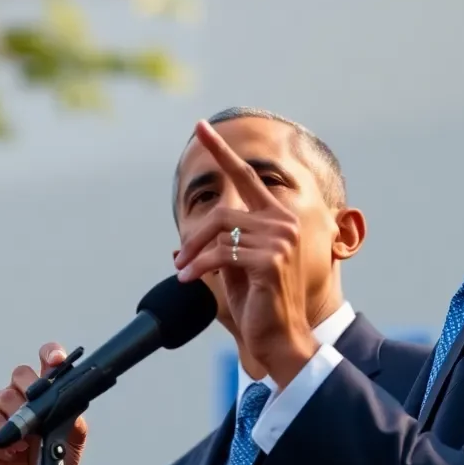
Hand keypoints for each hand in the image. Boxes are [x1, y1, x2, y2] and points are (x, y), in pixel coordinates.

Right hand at [0, 344, 86, 464]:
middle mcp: (17, 396)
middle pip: (19, 374)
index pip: (45, 361)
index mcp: (42, 392)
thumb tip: (74, 407)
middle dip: (28, 392)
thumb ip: (74, 422)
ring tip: (25, 444)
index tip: (56, 360)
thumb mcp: (73, 441)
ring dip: (13, 424)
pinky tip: (9, 453)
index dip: (50, 354)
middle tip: (37, 417)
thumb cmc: (53, 458)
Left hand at [174, 120, 317, 382]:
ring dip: (194, 254)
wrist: (280, 338)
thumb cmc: (258, 305)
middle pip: (223, 212)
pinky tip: (189, 280)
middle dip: (195, 235)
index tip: (199, 126)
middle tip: (179, 258)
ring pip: (220, 232)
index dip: (221, 150)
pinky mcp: (271, 260)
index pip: (246, 176)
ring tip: (183, 272)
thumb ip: (218, 247)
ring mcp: (281, 240)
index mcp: (278, 218)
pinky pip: (221, 254)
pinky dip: (199, 266)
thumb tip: (180, 243)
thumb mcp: (233, 269)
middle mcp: (284, 222)